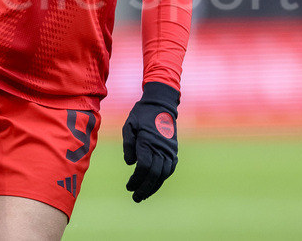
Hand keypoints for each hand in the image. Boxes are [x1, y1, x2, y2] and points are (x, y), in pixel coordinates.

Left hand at [122, 81, 179, 201]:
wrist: (162, 104)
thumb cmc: (142, 114)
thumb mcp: (129, 125)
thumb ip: (128, 145)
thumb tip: (130, 164)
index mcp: (147, 141)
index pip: (143, 167)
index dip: (136, 179)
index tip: (129, 186)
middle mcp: (160, 148)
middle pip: (154, 174)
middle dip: (144, 188)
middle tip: (136, 198)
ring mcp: (169, 150)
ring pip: (163, 174)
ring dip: (154, 186)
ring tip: (144, 195)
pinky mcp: (174, 150)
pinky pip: (169, 169)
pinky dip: (162, 178)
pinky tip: (154, 183)